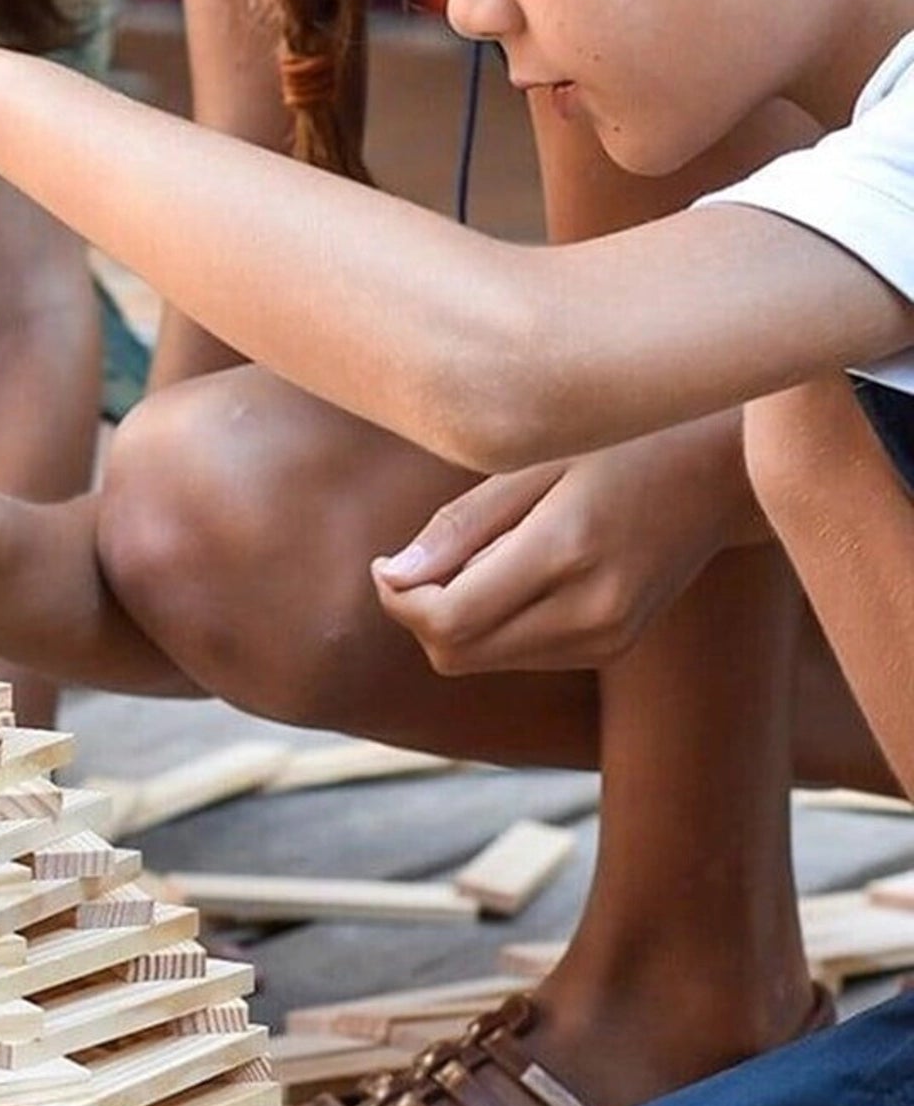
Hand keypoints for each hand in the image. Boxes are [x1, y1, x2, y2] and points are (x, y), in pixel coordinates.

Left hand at [371, 421, 744, 673]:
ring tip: (480, 555)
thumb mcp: (532, 461)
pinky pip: (518, 655)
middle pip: (455, 653)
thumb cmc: (619, 444)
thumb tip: (393, 577)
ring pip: (481, 661)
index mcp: (567, 551)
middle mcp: (591, 610)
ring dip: (454, 620)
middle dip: (419, 613)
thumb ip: (460, 525)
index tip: (387, 562)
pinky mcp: (611, 647)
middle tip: (420, 560)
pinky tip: (515, 573)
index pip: (448, 619)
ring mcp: (606, 637)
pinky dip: (493, 624)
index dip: (399, 599)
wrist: (719, 472)